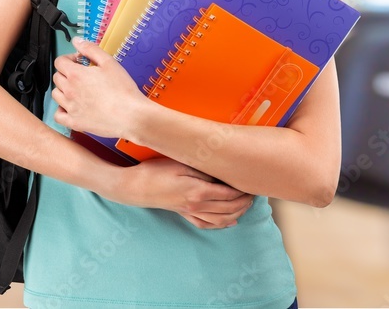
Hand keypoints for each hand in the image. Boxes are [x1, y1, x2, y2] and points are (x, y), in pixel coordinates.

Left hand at [51, 36, 149, 140]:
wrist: (131, 115)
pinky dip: (61, 110)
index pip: (59, 62)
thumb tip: (77, 41)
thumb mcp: (109, 62)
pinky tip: (70, 107)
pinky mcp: (75, 122)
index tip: (78, 61)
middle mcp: (69, 91)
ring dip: (63, 89)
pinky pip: (58, 116)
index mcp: (76, 75)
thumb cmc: (123, 90)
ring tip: (76, 90)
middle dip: (66, 73)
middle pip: (57, 77)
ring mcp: (70, 108)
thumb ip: (90, 49)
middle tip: (81, 75)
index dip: (68, 59)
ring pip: (56, 95)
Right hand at [98, 157, 253, 228]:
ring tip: (246, 205)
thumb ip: (202, 169)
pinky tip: (229, 221)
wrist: (135, 187)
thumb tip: (221, 174)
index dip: (243, 190)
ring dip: (237, 213)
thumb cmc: (156, 172)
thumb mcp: (180, 163)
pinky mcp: (184, 214)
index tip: (252, 183)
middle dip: (245, 202)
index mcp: (199, 192)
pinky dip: (221, 224)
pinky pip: (207, 224)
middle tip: (253, 193)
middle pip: (229, 208)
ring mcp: (191, 212)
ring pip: (222, 219)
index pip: (230, 194)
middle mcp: (197, 206)